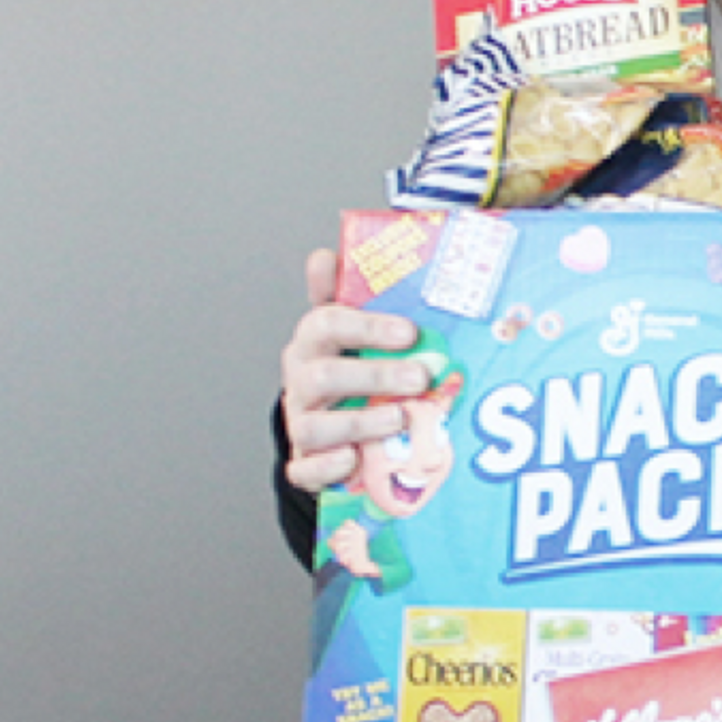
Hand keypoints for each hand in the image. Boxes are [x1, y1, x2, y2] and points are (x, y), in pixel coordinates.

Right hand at [279, 246, 432, 494]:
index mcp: (311, 344)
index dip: (366, 326)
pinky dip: (328, 467)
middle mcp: (300, 382)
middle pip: (325, 376)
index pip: (326, 323)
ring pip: (314, 425)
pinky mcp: (304, 463)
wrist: (323, 427)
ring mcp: (300, 424)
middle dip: (375, 375)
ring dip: (360, 423)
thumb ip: (346, 293)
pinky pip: (306, 469)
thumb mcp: (348, 330)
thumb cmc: (345, 371)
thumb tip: (328, 252)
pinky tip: (355, 460)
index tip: (409, 331)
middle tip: (421, 376)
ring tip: (400, 418)